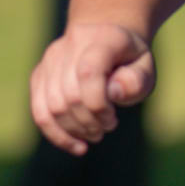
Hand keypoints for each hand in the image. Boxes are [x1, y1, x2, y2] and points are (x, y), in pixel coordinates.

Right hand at [30, 22, 153, 153]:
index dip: (99, 104)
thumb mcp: (145, 66)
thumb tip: (112, 93)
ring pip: (51, 106)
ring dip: (75, 130)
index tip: (114, 119)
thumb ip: (137, 80)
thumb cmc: (129, 59)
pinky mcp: (39, 76)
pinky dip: (57, 134)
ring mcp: (49, 60)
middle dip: (89, 121)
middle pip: (68, 95)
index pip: (88, 73)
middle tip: (107, 128)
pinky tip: (77, 147)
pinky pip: (39, 111)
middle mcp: (69, 46)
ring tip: (95, 135)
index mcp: (100, 40)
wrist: (105, 38)